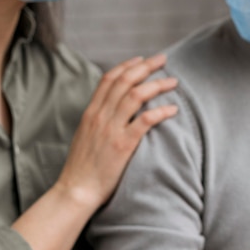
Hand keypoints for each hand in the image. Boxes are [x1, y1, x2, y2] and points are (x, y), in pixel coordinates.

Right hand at [55, 55, 177, 209]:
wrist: (77, 189)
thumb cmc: (83, 167)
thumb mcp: (86, 136)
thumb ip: (98, 120)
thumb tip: (112, 110)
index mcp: (91, 112)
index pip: (109, 79)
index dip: (127, 65)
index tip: (142, 59)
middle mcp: (100, 116)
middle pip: (125, 81)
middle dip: (146, 67)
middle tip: (163, 60)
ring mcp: (111, 129)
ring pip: (136, 95)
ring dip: (157, 85)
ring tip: (173, 82)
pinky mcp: (123, 144)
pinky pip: (145, 120)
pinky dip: (161, 111)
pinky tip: (173, 109)